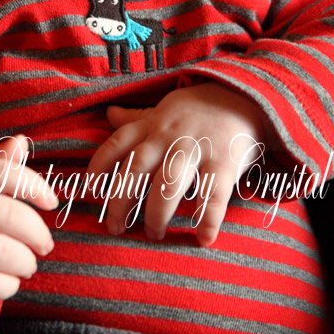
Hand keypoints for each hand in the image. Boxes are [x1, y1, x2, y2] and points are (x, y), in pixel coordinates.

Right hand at [0, 135, 57, 307]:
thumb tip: (22, 141)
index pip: (4, 174)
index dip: (35, 187)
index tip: (52, 203)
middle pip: (11, 218)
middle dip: (38, 234)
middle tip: (45, 244)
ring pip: (3, 253)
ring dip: (26, 262)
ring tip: (28, 264)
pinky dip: (8, 285)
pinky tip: (11, 280)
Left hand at [88, 83, 267, 246]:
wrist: (245, 95)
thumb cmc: (198, 109)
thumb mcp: (165, 109)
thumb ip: (137, 118)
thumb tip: (109, 114)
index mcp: (152, 125)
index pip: (116, 144)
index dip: (98, 168)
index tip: (88, 192)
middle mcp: (169, 137)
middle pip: (136, 170)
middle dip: (121, 202)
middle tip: (115, 228)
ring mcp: (196, 148)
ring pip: (168, 184)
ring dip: (157, 213)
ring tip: (153, 235)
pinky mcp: (224, 161)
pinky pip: (213, 194)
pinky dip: (208, 218)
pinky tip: (203, 239)